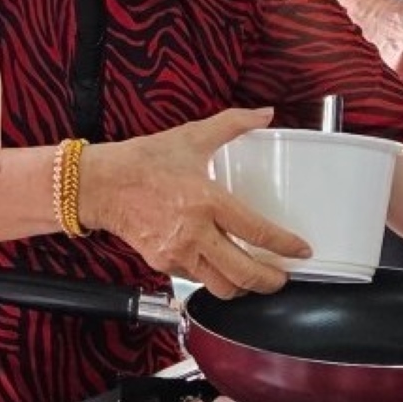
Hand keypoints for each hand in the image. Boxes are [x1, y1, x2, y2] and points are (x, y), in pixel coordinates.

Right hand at [78, 107, 304, 297]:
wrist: (100, 184)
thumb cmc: (144, 161)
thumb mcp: (191, 137)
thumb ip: (232, 124)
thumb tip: (264, 113)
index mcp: (208, 201)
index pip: (258, 232)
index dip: (286, 246)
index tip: (301, 251)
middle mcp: (196, 232)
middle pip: (244, 274)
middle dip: (270, 281)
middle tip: (282, 277)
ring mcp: (178, 252)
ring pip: (221, 287)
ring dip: (243, 288)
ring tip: (253, 280)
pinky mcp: (162, 263)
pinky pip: (196, 279)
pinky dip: (213, 278)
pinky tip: (219, 268)